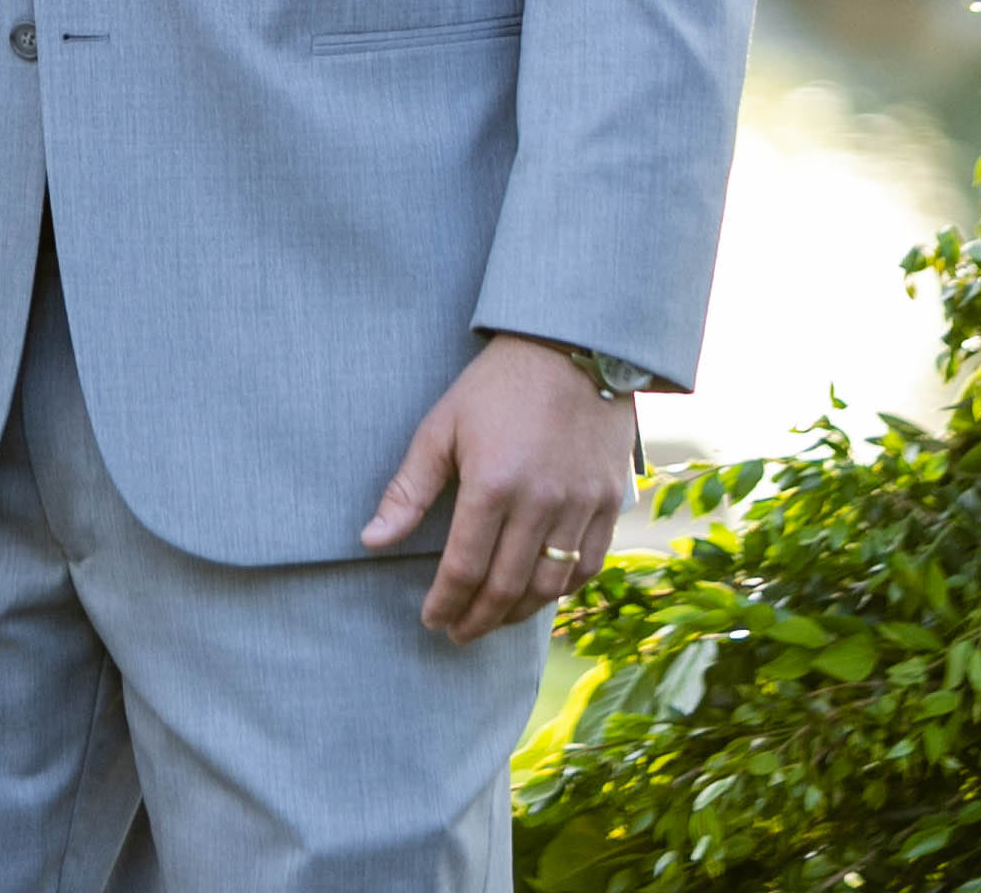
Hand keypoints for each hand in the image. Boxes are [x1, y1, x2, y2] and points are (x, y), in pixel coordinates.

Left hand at [360, 335, 633, 641]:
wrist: (571, 348)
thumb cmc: (496, 385)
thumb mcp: (441, 428)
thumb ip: (408, 491)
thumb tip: (370, 541)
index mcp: (492, 486)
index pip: (464, 569)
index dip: (445, 604)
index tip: (431, 620)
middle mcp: (541, 503)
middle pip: (507, 588)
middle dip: (477, 620)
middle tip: (458, 632)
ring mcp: (581, 504)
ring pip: (550, 585)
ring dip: (518, 613)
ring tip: (494, 618)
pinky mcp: (610, 500)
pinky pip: (589, 564)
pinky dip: (563, 588)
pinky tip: (540, 591)